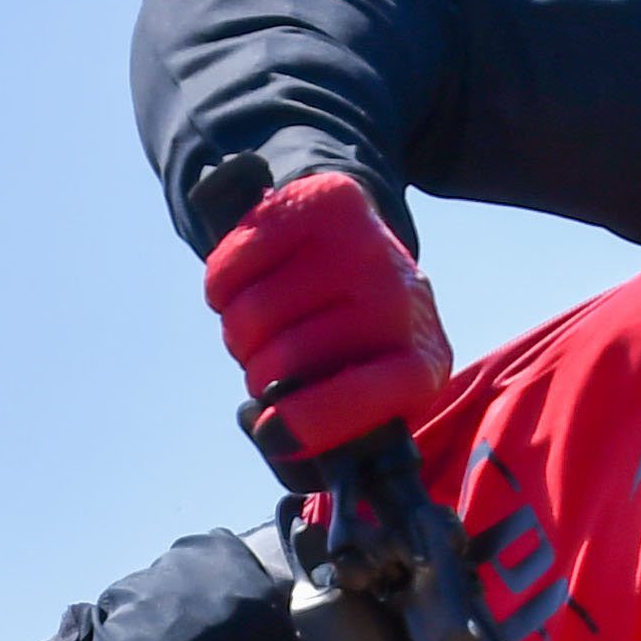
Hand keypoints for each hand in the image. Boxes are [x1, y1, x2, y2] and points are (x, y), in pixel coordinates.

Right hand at [200, 168, 450, 455]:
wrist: (360, 251)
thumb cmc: (350, 347)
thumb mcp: (361, 402)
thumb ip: (325, 438)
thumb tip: (276, 439)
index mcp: (418, 364)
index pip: (367, 394)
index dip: (310, 419)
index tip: (274, 429)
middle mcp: (400, 298)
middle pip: (286, 358)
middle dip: (259, 374)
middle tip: (271, 365)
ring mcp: (366, 243)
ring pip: (252, 313)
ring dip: (239, 332)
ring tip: (263, 327)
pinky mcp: (328, 200)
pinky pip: (234, 262)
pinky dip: (222, 285)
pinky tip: (243, 286)